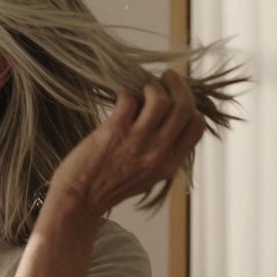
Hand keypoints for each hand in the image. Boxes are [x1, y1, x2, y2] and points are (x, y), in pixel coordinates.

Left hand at [49, 69, 206, 216]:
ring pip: (159, 99)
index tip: (179, 96)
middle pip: (184, 107)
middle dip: (178, 85)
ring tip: (141, 88)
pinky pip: (129, 99)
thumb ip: (163, 152)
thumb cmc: (110, 186)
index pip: (197, 126)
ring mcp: (137, 142)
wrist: (79, 200)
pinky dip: (126, 92)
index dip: (192, 105)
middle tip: (167, 76)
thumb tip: (169, 116)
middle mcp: (158, 153)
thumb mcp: (148, 176)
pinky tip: (120, 97)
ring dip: (151, 86)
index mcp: (170, 165)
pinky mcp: (114, 132)